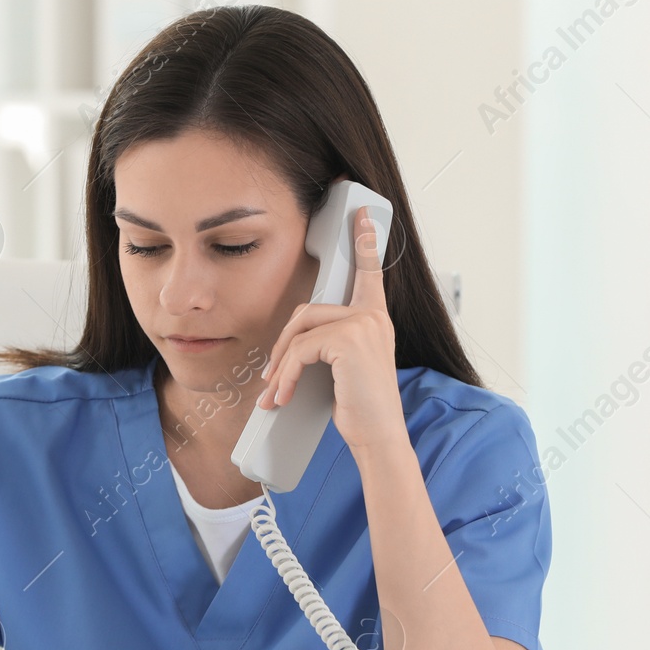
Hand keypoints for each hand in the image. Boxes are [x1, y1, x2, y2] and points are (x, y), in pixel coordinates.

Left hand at [257, 206, 408, 455]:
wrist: (378, 437)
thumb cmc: (361, 407)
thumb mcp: (345, 369)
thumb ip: (329, 345)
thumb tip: (293, 344)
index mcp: (374, 319)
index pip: (369, 274)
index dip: (365, 242)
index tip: (361, 213)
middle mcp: (372, 316)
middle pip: (308, 311)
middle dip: (283, 345)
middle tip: (271, 377)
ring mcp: (362, 324)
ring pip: (301, 330)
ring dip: (281, 363)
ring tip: (275, 391)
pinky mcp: (348, 339)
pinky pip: (301, 350)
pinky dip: (286, 375)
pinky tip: (284, 398)